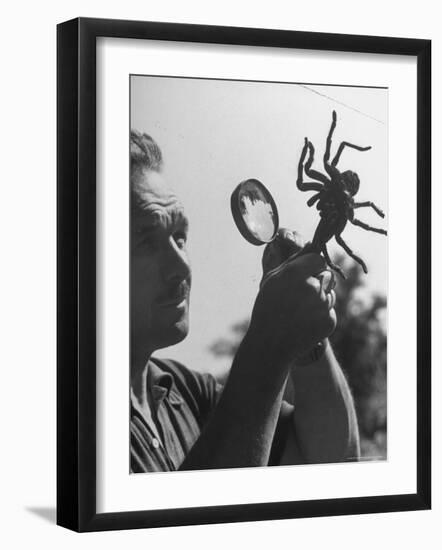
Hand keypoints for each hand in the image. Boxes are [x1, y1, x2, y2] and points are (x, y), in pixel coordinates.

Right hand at [247, 231, 336, 366]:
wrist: (270, 344)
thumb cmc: (267, 307)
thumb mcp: (272, 279)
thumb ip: (293, 261)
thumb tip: (311, 245)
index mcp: (296, 273)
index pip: (318, 259)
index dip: (311, 266)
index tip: (303, 275)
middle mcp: (313, 287)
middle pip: (326, 275)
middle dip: (317, 281)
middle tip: (299, 296)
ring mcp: (323, 305)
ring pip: (330, 293)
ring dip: (319, 299)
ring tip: (300, 311)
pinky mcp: (329, 321)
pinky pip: (329, 311)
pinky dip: (320, 315)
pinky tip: (305, 322)